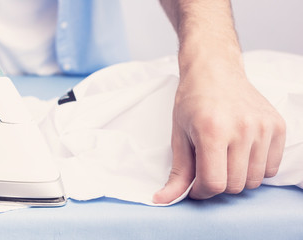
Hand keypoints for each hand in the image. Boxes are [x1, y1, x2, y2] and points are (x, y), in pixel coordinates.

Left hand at [153, 57, 285, 202]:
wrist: (215, 71)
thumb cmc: (193, 101)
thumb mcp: (179, 135)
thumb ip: (177, 172)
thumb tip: (162, 199)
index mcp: (212, 131)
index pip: (214, 183)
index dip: (201, 191)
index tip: (195, 185)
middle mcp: (242, 129)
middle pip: (235, 185)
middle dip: (218, 184)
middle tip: (208, 167)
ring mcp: (263, 127)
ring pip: (254, 180)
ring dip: (237, 177)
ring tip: (224, 158)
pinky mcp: (277, 125)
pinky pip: (271, 167)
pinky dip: (256, 168)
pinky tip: (242, 152)